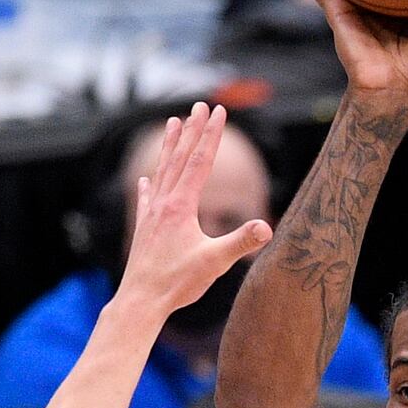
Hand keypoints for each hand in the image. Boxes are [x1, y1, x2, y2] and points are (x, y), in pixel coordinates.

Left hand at [114, 102, 274, 316]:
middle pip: (180, 158)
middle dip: (193, 130)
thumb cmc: (177, 284)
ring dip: (170, 147)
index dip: (211, 136)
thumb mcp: (215, 263)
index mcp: (182, 206)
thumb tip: (267, 227)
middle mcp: (164, 204)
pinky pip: (146, 198)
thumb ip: (240, 243)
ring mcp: (151, 215)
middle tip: (200, 105)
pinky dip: (148, 185)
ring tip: (173, 124)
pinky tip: (145, 179)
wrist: (140, 302)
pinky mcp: (142, 229)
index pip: (199, 162)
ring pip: (162, 172)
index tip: (219, 112)